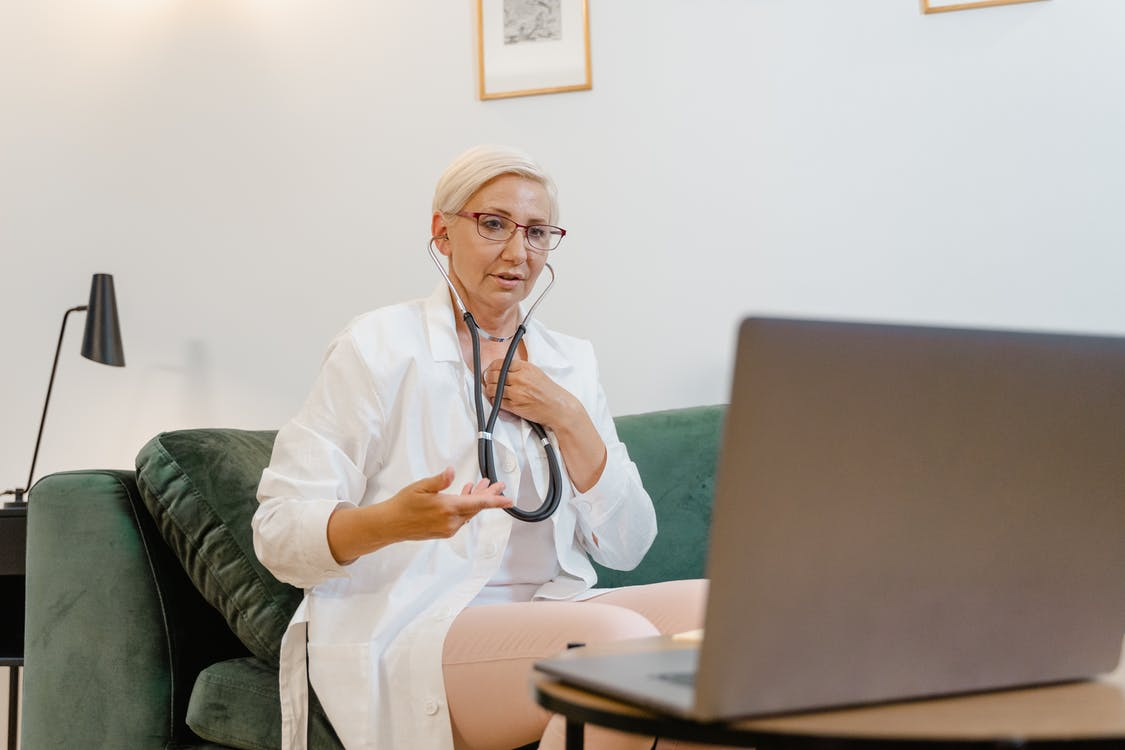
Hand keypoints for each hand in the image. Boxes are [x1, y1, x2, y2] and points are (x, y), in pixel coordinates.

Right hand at [386, 467, 510, 539]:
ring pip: (469, 512)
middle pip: (476, 507)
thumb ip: (439, 480)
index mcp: (448, 508)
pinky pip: (461, 518)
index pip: (478, 504)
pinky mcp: (444, 531)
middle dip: (488, 495)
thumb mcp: (421, 487)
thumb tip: (451, 471)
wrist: (391, 524)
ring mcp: (448, 528)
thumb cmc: (404, 504)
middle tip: (498, 485)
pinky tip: (465, 495)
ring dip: (476, 499)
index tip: (509, 499)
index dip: (495, 501)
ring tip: (481, 486)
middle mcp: (451, 521)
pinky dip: (466, 506)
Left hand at [483, 358, 578, 428]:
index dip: (492, 368)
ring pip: (492, 389)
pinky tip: (498, 400)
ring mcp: (517, 392)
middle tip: (489, 381)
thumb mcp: (535, 372)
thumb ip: (519, 369)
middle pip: (493, 375)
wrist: (558, 407)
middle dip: (488, 379)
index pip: (499, 363)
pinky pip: (497, 401)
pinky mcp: (515, 405)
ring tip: (493, 391)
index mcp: (525, 368)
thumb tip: (502, 368)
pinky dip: (494, 401)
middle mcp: (520, 378)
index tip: (491, 371)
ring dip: (490, 390)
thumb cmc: (548, 391)